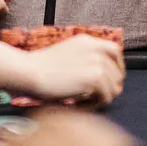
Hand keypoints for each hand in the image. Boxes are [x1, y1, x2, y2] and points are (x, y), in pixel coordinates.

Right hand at [0, 34, 125, 105]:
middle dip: (109, 88)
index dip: (117, 67)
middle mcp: (95, 48)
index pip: (115, 51)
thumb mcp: (67, 53)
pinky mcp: (94, 77)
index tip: (111, 80)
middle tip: (94, 97)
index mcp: (88, 41)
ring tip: (83, 102)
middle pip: (118, 73)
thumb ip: (84, 58)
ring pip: (114, 87)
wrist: (29, 71)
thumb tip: (101, 75)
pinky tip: (80, 104)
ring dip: (101, 98)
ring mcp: (96, 62)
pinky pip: (106, 97)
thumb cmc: (41, 67)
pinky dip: (95, 105)